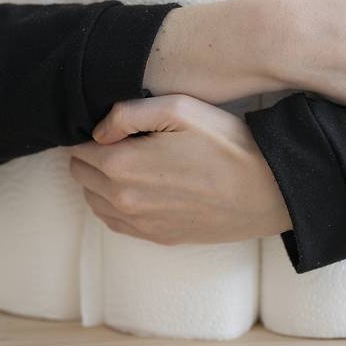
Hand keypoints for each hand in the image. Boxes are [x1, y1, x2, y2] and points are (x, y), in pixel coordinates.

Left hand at [69, 95, 291, 245]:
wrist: (268, 190)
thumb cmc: (229, 145)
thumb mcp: (181, 109)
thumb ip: (127, 113)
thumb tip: (98, 131)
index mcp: (122, 164)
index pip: (78, 148)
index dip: (92, 133)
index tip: (115, 128)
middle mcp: (123, 199)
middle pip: (82, 175)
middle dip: (93, 156)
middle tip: (123, 142)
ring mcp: (141, 223)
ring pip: (95, 201)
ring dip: (101, 182)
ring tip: (133, 164)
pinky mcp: (158, 237)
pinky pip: (115, 223)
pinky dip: (115, 205)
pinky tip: (138, 190)